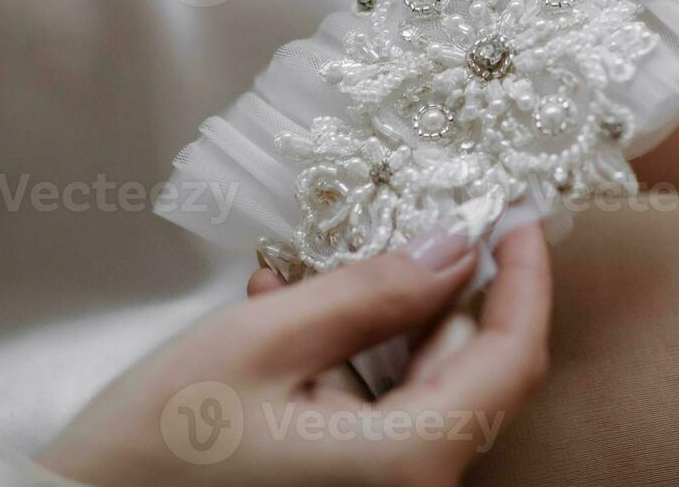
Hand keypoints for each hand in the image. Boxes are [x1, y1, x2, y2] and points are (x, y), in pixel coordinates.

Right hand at [37, 224, 550, 486]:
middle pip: (468, 369)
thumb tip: (456, 246)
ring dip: (377, 323)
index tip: (516, 216)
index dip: (524, 276)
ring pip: (420, 386)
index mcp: (409, 462)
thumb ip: (373, 290)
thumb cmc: (153, 452)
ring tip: (301, 280)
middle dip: (435, 290)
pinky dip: (347, 363)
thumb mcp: (265, 341)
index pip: (513, 356)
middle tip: (400, 223)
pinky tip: (284, 323)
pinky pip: (377, 415)